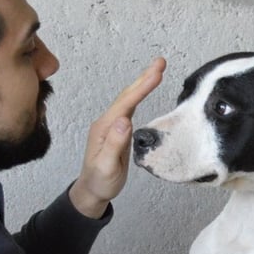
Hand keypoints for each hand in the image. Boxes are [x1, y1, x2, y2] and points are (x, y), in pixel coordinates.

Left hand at [69, 57, 166, 217]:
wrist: (92, 191)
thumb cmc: (100, 181)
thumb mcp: (106, 166)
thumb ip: (114, 144)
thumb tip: (125, 121)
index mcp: (104, 128)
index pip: (125, 103)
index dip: (141, 87)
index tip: (156, 74)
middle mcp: (106, 122)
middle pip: (127, 95)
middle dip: (144, 78)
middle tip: (160, 62)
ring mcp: (112, 125)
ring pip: (129, 98)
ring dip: (143, 83)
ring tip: (157, 70)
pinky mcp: (117, 129)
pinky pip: (130, 106)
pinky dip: (140, 94)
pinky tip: (145, 88)